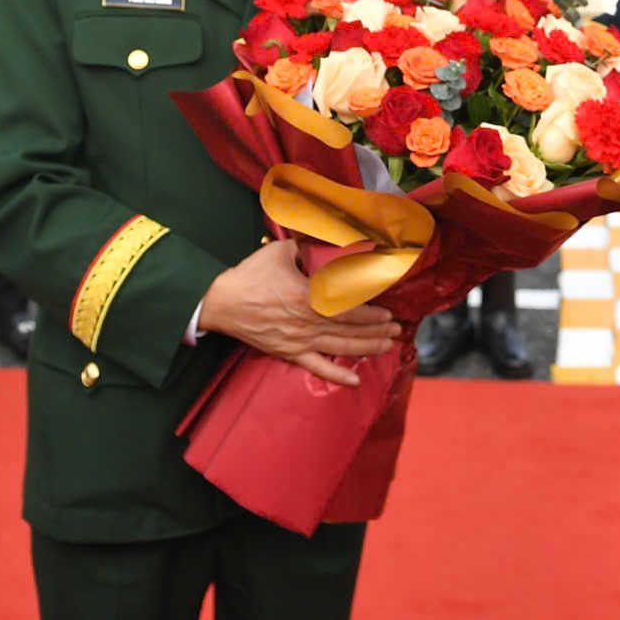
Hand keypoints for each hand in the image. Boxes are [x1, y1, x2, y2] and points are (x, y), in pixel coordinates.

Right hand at [197, 241, 401, 387]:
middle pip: (351, 329)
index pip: (349, 307)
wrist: (222, 303)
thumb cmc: (251, 276)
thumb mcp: (281, 252)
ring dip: (367, 348)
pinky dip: (336, 375)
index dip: (371, 312)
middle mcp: (308, 322)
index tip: (388, 312)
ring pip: (340, 347)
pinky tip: (355, 380)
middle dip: (377, 330)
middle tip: (397, 330)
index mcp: (309, 296)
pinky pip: (316, 367)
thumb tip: (326, 240)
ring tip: (387, 346)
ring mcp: (300, 340)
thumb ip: (307, 247)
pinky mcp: (289, 353)